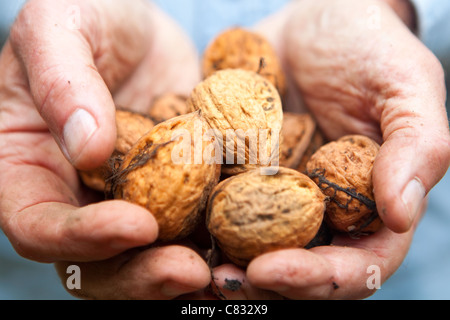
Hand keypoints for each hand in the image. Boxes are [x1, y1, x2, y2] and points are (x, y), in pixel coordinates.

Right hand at [0, 0, 209, 298]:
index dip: (79, 238)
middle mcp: (75, 196)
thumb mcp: (60, 26)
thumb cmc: (88, 15)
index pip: (37, 225)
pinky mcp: (170, 192)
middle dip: (140, 272)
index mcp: (28, 167)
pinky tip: (245, 248)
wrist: (138, 25)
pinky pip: (187, 229)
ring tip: (222, 272)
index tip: (136, 225)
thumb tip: (85, 148)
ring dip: (178, 273)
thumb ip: (61, 81)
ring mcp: (125, 199)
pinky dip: (212, 246)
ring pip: (144, 258)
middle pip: (95, 262)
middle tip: (189, 270)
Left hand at [189, 0, 448, 299]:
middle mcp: (321, 210)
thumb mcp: (406, 84)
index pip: (356, 264)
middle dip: (258, 283)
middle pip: (296, 268)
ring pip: (251, 246)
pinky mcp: (238, 173)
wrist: (313, 21)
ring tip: (181, 265)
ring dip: (219, 262)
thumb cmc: (369, 47)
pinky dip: (193, 220)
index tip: (270, 271)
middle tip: (216, 281)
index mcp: (369, 205)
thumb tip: (401, 213)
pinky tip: (165, 223)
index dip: (318, 279)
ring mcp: (276, 194)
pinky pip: (215, 203)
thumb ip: (418, 146)